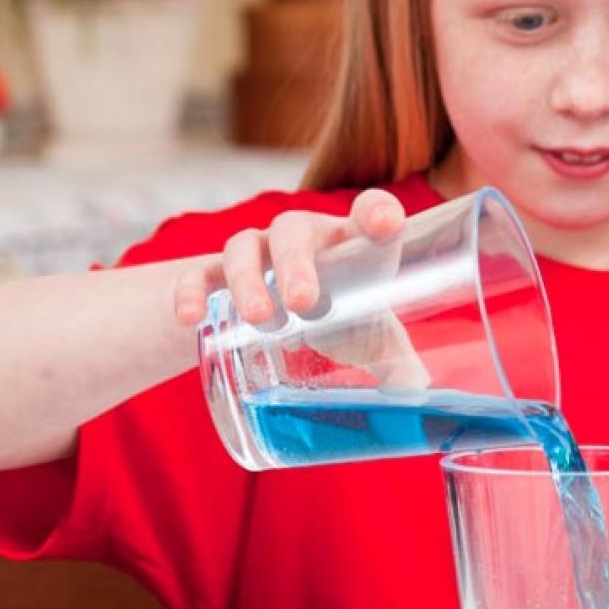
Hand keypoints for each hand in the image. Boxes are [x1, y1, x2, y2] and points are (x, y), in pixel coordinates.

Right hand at [173, 189, 428, 389]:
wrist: (280, 310)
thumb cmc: (341, 314)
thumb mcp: (372, 337)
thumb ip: (399, 363)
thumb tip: (418, 396)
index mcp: (352, 243)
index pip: (370, 211)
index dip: (377, 212)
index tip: (384, 224)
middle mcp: (305, 237)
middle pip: (296, 230)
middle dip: (298, 263)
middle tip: (304, 303)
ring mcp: (258, 251)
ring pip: (244, 247)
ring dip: (249, 279)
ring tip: (258, 318)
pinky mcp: (216, 274)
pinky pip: (196, 274)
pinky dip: (190, 292)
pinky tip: (189, 319)